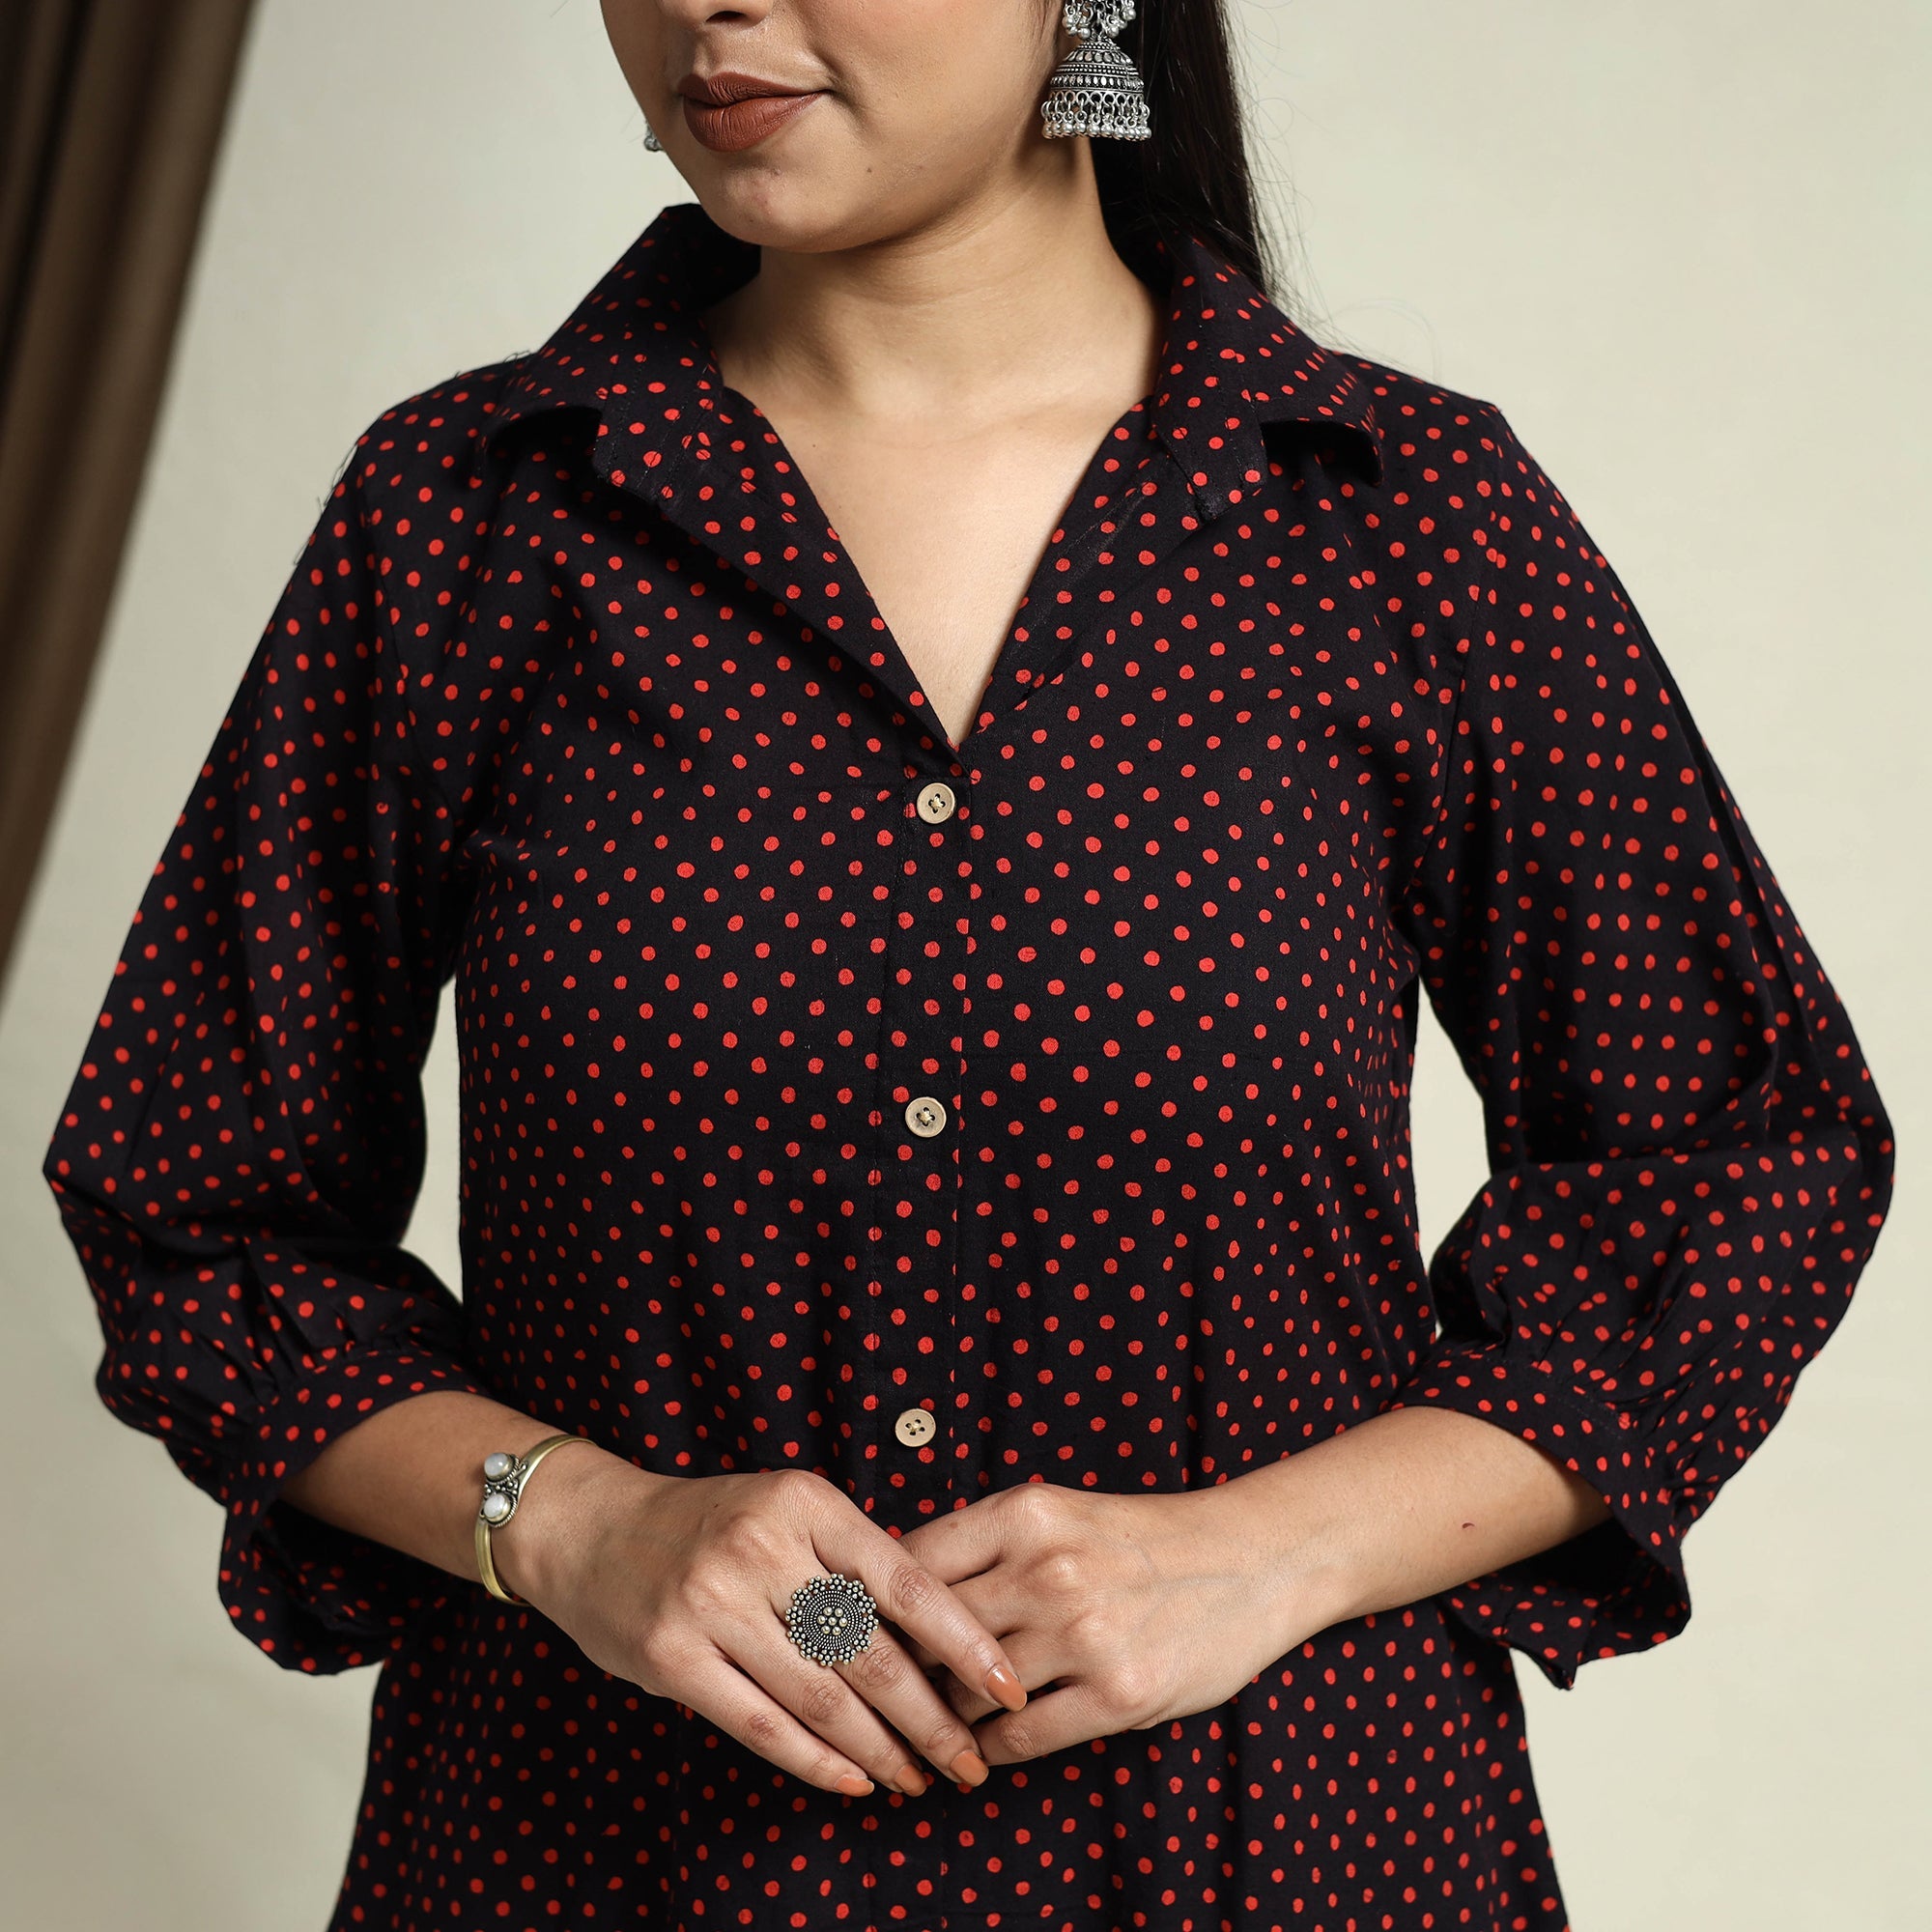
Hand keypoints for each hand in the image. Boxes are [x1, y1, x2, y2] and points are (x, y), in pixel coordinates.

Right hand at [508, 1457, 1028, 1798]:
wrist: (591, 1528)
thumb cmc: (710, 1524)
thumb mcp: (787, 1509)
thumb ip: (851, 1560)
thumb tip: (945, 1639)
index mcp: (806, 1502)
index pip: (906, 1580)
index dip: (965, 1641)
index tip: (1009, 1687)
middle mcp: (762, 1547)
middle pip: (871, 1651)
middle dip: (932, 1718)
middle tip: (972, 1763)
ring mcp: (713, 1602)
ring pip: (822, 1696)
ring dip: (881, 1751)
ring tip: (920, 1780)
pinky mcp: (673, 1656)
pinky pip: (762, 1724)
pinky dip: (817, 1761)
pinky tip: (855, 1780)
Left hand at [895, 1479, 1346, 1765]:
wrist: (1252, 1558)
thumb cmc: (1142, 1539)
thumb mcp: (1059, 1515)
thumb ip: (986, 1547)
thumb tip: (891, 1585)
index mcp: (1026, 1513)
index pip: (910, 1563)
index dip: (873, 1605)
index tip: (851, 1633)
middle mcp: (1049, 1569)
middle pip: (929, 1635)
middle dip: (898, 1671)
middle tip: (874, 1697)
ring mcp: (1085, 1633)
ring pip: (968, 1692)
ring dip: (943, 1717)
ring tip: (927, 1730)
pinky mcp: (1120, 1693)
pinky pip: (1021, 1737)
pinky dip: (991, 1749)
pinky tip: (983, 1748)